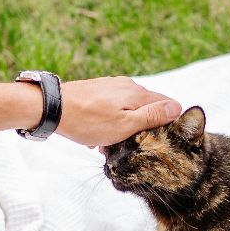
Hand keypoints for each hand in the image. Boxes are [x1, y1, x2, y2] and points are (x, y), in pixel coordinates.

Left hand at [56, 76, 182, 147]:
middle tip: (128, 145)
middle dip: (142, 126)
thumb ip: (152, 116)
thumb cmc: (88, 121)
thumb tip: (177, 107)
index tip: (158, 139)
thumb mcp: (125, 125)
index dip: (168, 122)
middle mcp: (127, 85)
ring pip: (128, 108)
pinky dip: (109, 121)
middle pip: (146, 107)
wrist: (52, 108)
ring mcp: (111, 86)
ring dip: (123, 126)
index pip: (166, 104)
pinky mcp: (97, 90)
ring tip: (108, 143)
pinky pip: (112, 107)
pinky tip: (97, 134)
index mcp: (137, 94)